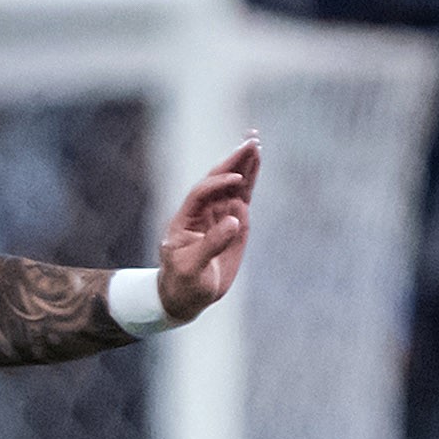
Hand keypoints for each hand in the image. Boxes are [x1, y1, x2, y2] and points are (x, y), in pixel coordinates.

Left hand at [157, 134, 260, 321]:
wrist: (187, 297)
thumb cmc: (182, 284)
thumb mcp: (191, 268)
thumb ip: (211, 244)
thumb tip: (235, 220)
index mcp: (186, 219)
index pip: (202, 193)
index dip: (217, 184)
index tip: (235, 180)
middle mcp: (203, 211)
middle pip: (218, 179)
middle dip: (233, 160)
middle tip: (250, 140)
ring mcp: (219, 215)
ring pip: (233, 184)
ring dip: (244, 164)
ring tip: (256, 143)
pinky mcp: (235, 222)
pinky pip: (243, 196)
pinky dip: (250, 179)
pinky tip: (256, 162)